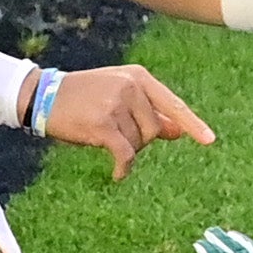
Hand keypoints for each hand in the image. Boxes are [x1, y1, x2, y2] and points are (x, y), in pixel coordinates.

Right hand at [46, 64, 215, 180]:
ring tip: (100, 134)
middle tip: (114, 132)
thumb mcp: (119, 98)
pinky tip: (118, 174)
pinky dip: (123, 167)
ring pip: (138, 143)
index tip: (209, 141)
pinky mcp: (102, 123)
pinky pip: (125, 154)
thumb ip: (149, 112)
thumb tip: (178, 131)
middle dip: (139, 140)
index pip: (172, 104)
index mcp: (139, 77)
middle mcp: (131, 86)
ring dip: (123, 148)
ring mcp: (117, 103)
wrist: (42, 95)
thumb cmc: (84, 99)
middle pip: (154, 130)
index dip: (192, 124)